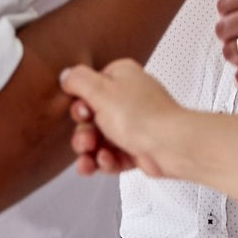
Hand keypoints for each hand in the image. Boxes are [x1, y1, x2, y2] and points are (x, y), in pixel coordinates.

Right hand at [61, 59, 186, 177]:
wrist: (171, 145)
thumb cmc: (142, 116)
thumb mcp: (100, 90)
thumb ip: (78, 80)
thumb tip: (66, 75)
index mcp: (121, 77)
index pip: (89, 88)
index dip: (80, 105)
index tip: (82, 113)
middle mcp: (128, 98)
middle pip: (92, 118)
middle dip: (83, 134)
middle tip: (86, 141)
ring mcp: (134, 124)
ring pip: (99, 140)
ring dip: (90, 151)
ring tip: (89, 158)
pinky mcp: (138, 147)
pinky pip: (112, 156)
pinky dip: (106, 161)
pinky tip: (106, 162)